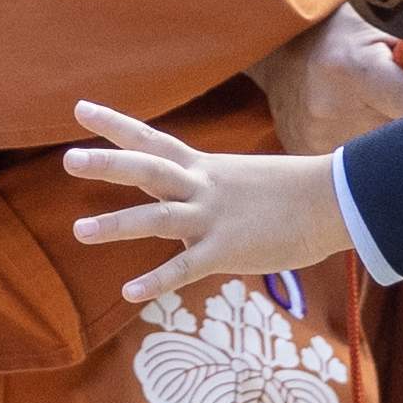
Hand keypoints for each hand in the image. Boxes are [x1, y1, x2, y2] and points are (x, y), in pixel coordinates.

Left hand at [65, 101, 353, 304]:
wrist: (335, 201)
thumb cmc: (290, 193)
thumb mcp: (238, 180)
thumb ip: (203, 188)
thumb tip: (180, 195)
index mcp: (203, 168)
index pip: (151, 139)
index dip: (114, 125)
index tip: (79, 110)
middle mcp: (202, 187)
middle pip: (147, 169)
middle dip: (106, 165)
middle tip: (67, 159)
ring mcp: (213, 218)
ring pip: (157, 218)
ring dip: (116, 225)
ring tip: (78, 232)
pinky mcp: (227, 250)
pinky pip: (185, 267)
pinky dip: (156, 281)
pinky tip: (129, 292)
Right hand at [253, 5, 402, 155]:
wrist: (282, 53)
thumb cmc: (343, 33)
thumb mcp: (389, 23)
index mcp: (352, 68)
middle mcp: (330, 111)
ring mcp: (317, 143)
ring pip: (388, 161)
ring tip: (400, 119)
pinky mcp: (311, 162)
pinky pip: (361, 173)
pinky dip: (379, 160)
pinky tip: (376, 137)